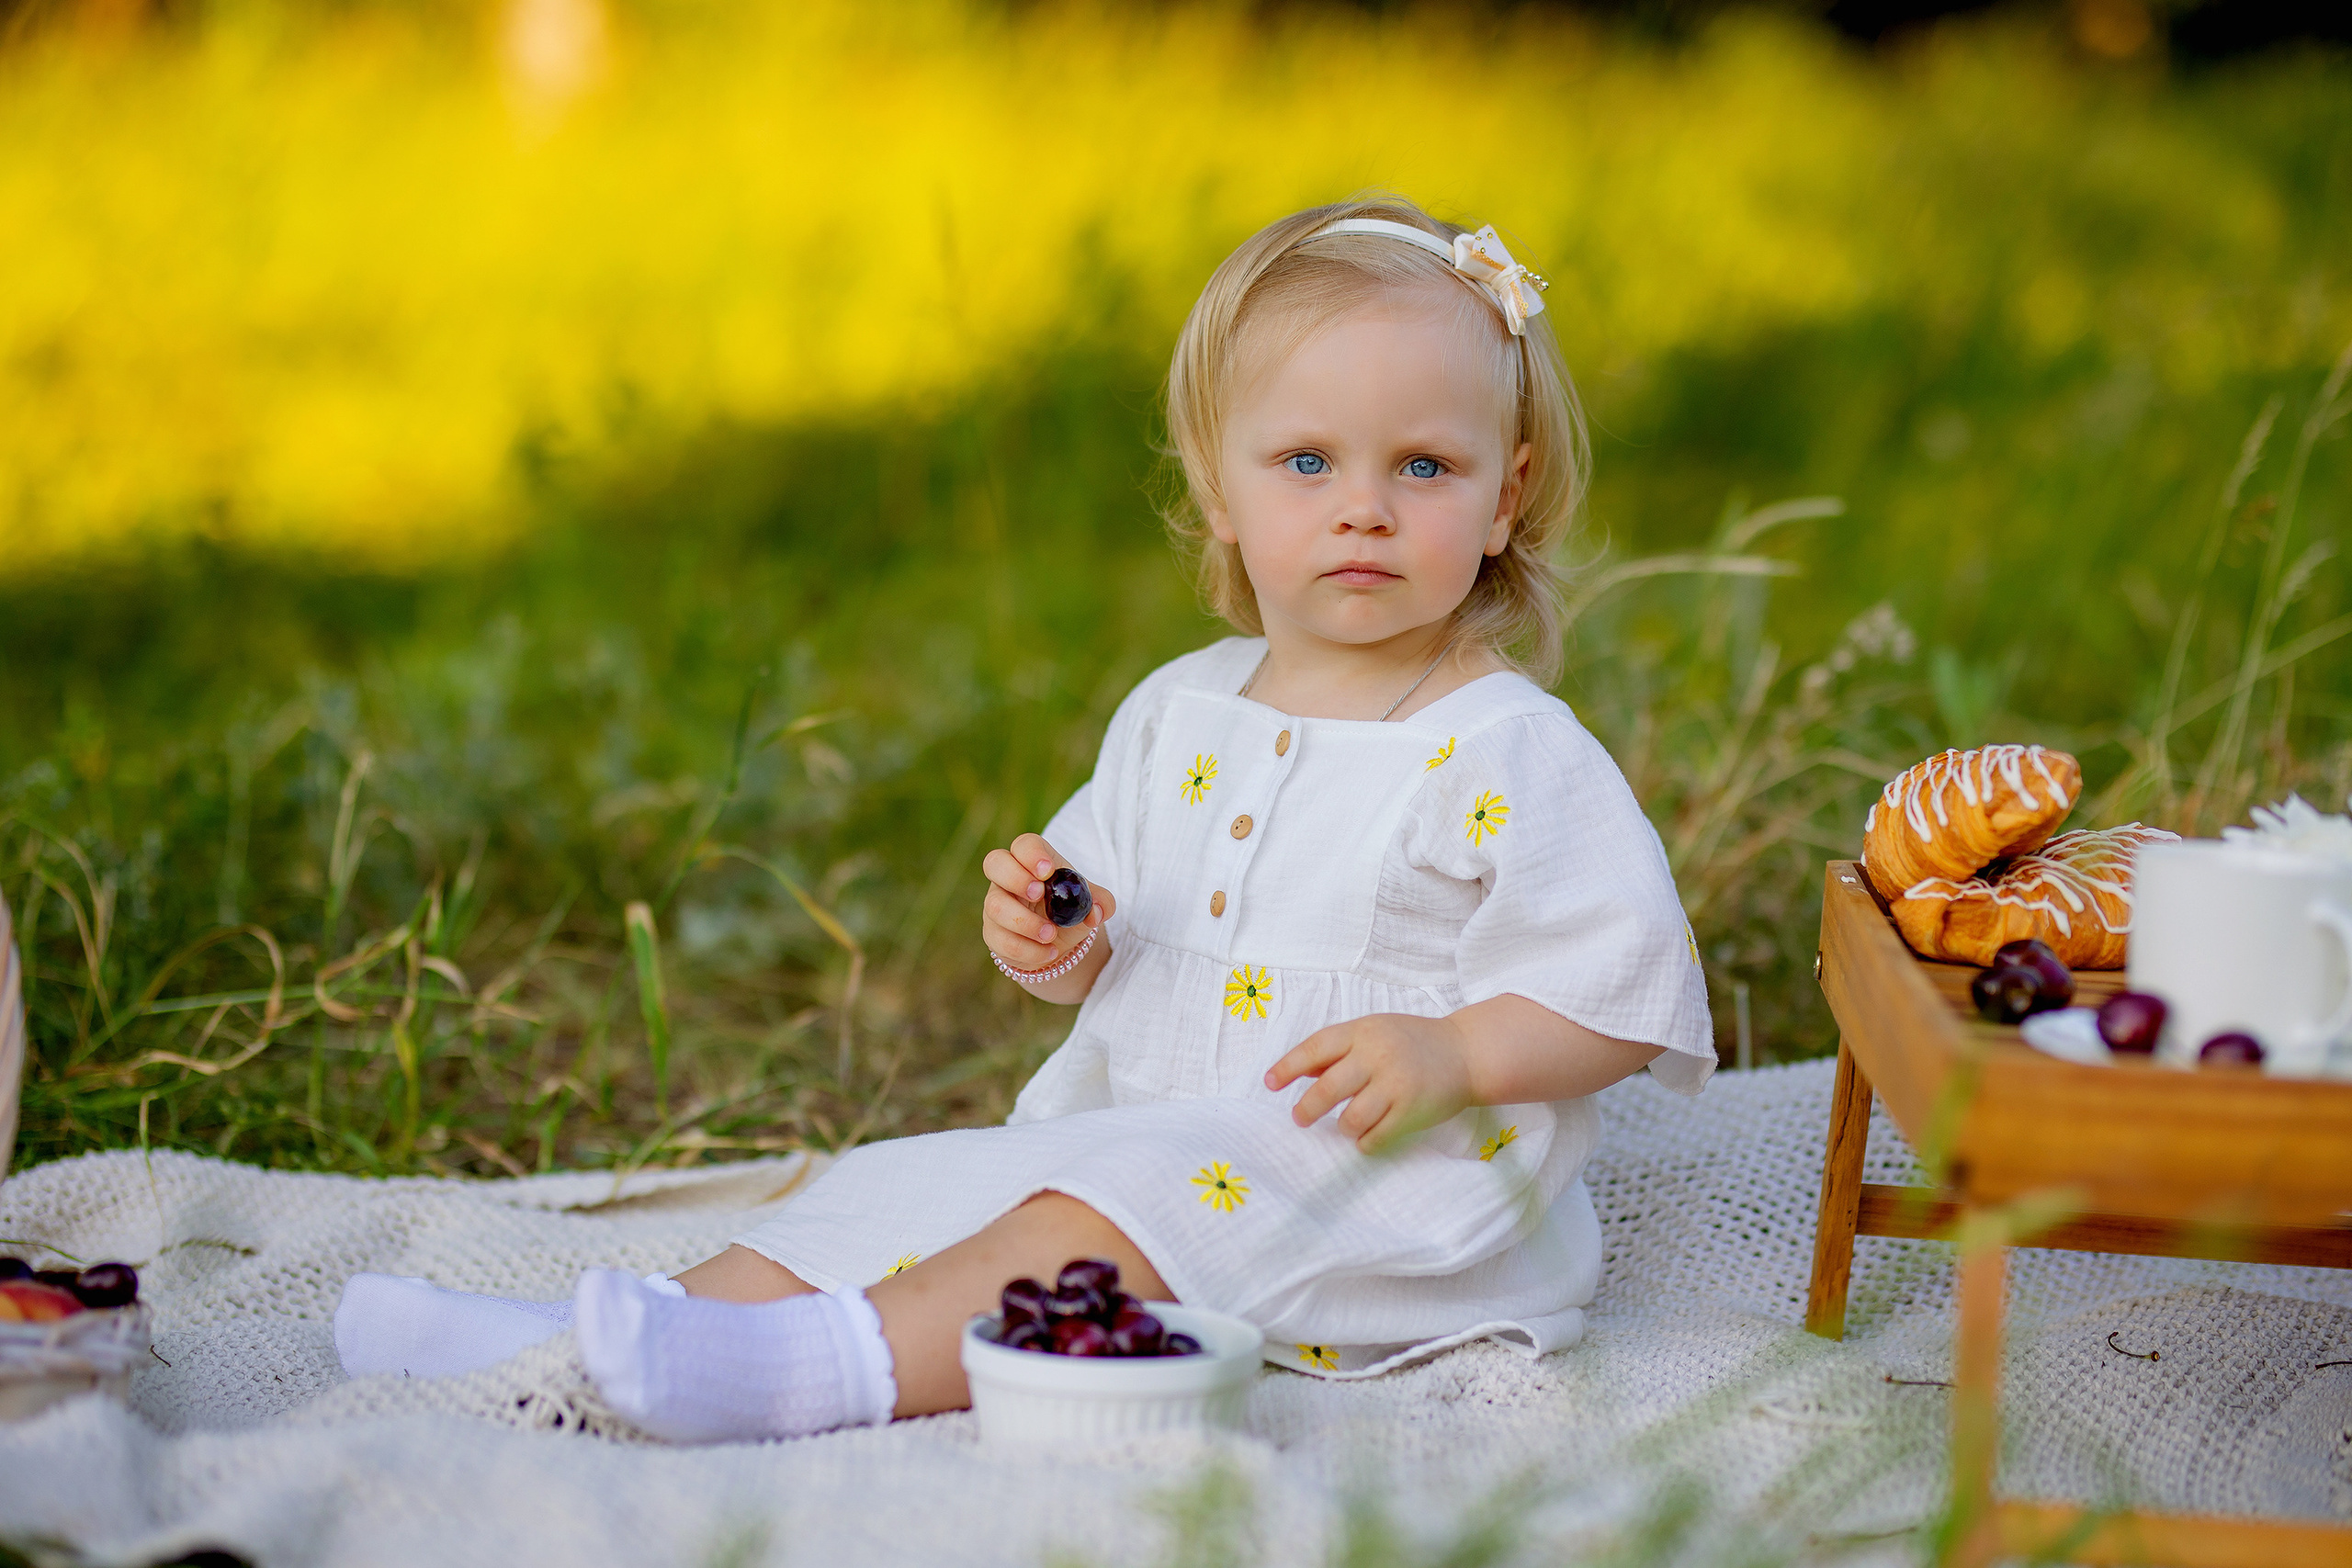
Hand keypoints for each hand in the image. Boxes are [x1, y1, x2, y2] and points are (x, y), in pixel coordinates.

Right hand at [980, 832, 1115, 974]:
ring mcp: (996, 905)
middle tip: (1038, 894)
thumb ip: (1101, 903)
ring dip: (1025, 922)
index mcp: (1033, 861)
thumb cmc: (1071, 909)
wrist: (1058, 941)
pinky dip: (1027, 950)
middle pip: (994, 863)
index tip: (1048, 872)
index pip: (1024, 845)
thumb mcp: (1092, 903)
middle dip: (1015, 878)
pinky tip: (1049, 952)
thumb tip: (1095, 913)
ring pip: (994, 906)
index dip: (1032, 855)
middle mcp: (1008, 878)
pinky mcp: (993, 933)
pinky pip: (1000, 940)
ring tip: (1051, 935)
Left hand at [1265, 1013, 1473, 1152]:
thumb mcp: (1374, 1031)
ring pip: (1351, 1118)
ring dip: (1342, 1128)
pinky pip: (1376, 1137)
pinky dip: (1365, 1142)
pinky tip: (1366, 1139)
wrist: (1466, 1053)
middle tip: (1299, 1119)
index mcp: (1363, 1031)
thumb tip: (1298, 1070)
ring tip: (1347, 1126)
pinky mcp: (1412, 1110)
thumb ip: (1339, 1049)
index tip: (1269, 1084)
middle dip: (1307, 1109)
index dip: (1288, 1067)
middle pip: (1327, 1088)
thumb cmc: (1413, 1042)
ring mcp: (1396, 1083)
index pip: (1315, 1048)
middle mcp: (1377, 1055)